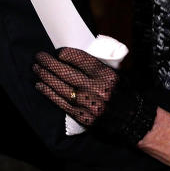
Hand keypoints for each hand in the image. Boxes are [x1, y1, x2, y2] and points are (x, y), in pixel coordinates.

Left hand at [33, 47, 156, 145]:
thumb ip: (99, 67)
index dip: (66, 54)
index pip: (81, 60)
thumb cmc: (124, 93)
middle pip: (67, 72)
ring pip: (60, 87)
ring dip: (45, 76)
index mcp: (106, 74)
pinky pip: (61, 102)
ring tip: (36, 68)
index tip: (58, 52)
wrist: (133, 119)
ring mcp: (87, 103)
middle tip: (40, 57)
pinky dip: (49, 93)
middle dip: (50, 63)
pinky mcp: (82, 116)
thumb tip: (78, 58)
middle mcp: (95, 88)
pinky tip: (40, 86)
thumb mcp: (117, 74)